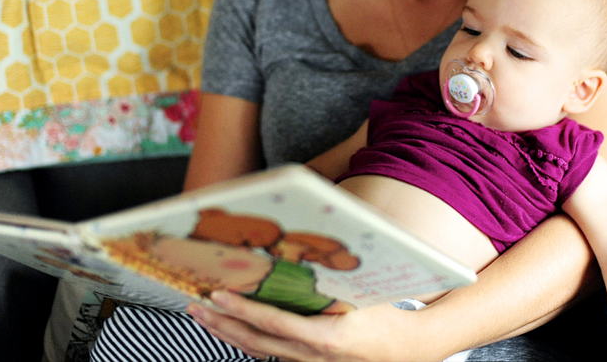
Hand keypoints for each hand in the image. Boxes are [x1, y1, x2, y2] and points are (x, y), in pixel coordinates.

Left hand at [187, 290, 446, 361]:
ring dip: (228, 334)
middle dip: (223, 323)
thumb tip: (304, 255)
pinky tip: (232, 331)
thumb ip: (333, 282)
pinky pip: (272, 356)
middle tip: (196, 305)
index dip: (243, 309)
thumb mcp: (364, 295)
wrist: (410, 349)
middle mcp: (315, 358)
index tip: (218, 295)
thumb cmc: (390, 317)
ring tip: (204, 316)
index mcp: (328, 338)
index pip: (274, 324)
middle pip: (257, 343)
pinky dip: (248, 342)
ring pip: (260, 352)